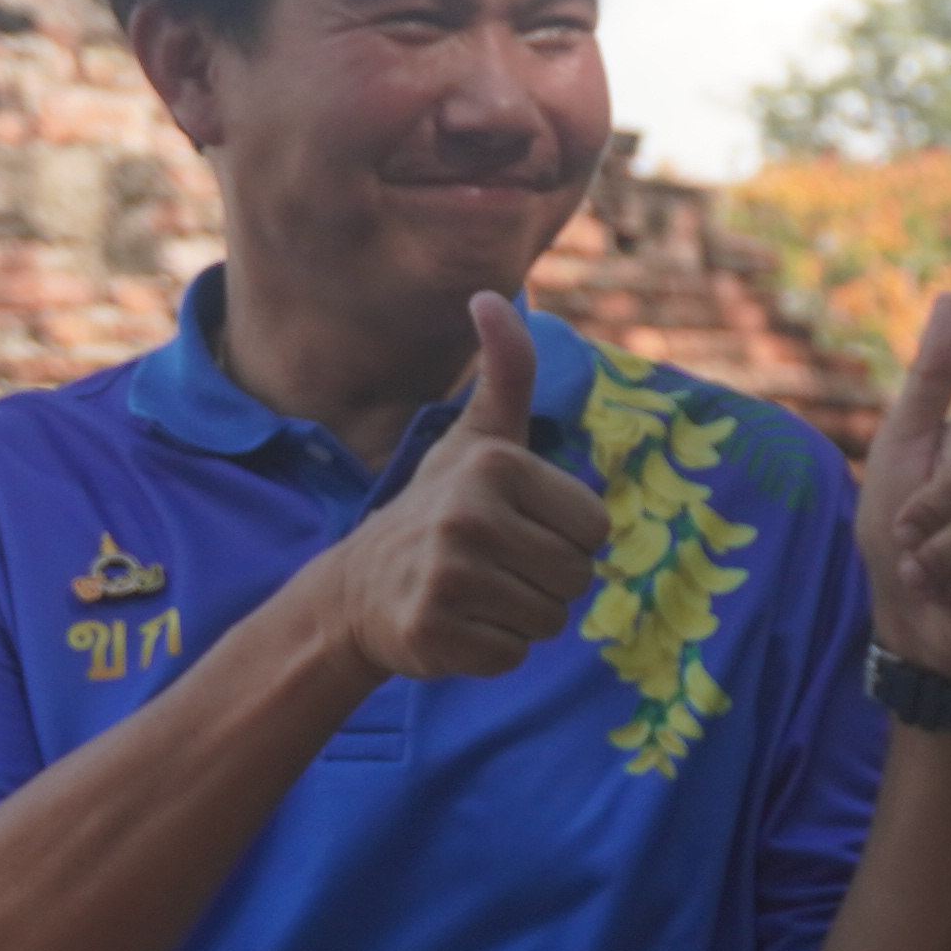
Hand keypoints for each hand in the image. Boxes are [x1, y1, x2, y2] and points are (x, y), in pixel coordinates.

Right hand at [327, 296, 607, 682]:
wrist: (356, 589)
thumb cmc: (436, 507)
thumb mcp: (476, 437)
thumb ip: (506, 372)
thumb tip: (493, 294)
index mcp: (496, 464)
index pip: (595, 529)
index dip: (563, 537)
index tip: (515, 529)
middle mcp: (469, 515)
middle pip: (577, 578)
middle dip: (545, 582)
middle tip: (494, 566)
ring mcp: (448, 576)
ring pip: (548, 621)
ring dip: (519, 617)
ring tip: (475, 593)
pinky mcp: (433, 631)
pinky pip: (511, 656)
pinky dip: (490, 651)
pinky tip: (455, 624)